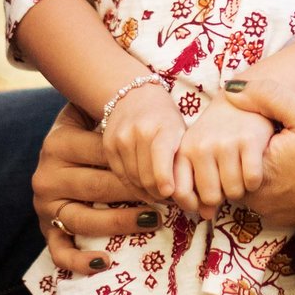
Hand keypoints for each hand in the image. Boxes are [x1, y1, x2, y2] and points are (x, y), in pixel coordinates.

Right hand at [32, 104, 162, 275]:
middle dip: (138, 192)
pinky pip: (59, 251)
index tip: (169, 171)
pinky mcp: (46, 229)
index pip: (103, 155)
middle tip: (171, 197)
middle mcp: (46, 174)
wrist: (63, 150)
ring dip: (122, 221)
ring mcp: (45, 205)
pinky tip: (106, 261)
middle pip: (98, 187)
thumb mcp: (99, 112)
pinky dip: (80, 260)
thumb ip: (118, 113)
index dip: (138, 163)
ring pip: (84, 219)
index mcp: (58, 142)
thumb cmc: (93, 129)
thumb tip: (158, 115)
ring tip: (154, 218)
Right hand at [99, 81, 185, 202]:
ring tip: (158, 195)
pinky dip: (133, 187)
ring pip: (133, 179)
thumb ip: (182, 159)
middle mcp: (139, 131)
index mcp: (164, 126)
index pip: (161, 155)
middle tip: (170, 199)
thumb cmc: (166, 119)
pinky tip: (143, 189)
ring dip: (147, 192)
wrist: (135, 95)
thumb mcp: (181, 132)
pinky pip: (120, 175)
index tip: (170, 193)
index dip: (165, 178)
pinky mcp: (108, 146)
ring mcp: (121, 138)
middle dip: (159, 192)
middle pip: (146, 174)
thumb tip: (186, 196)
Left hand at [176, 93, 275, 210]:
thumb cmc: (218, 133)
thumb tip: (205, 215)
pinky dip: (255, 181)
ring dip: (241, 189)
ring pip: (234, 192)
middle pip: (211, 197)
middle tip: (227, 181)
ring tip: (241, 172)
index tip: (203, 203)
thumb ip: (197, 184)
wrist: (241, 98)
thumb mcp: (200, 152)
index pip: (180, 193)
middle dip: (222, 196)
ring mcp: (225, 143)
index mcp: (184, 151)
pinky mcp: (250, 141)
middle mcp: (202, 147)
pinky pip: (252, 180)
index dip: (192, 204)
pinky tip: (254, 167)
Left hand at [227, 80, 294, 230]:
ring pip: (254, 183)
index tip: (278, 123)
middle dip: (255, 149)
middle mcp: (260, 201)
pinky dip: (280, 184)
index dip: (252, 129)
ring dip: (267, 166)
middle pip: (240, 166)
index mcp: (260, 173)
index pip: (233, 146)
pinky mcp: (290, 222)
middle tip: (288, 135)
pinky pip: (272, 199)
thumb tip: (231, 90)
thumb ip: (268, 98)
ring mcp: (275, 215)